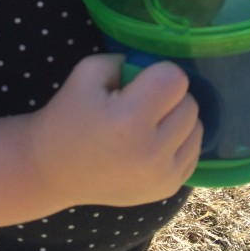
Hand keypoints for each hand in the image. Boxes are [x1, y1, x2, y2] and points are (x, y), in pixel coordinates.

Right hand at [27, 54, 201, 207]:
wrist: (52, 171)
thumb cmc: (68, 116)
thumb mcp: (87, 72)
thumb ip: (125, 60)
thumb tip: (154, 67)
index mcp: (130, 120)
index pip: (176, 79)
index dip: (157, 73)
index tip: (136, 83)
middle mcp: (152, 152)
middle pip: (190, 103)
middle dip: (168, 97)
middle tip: (139, 103)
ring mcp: (163, 176)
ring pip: (197, 128)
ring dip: (177, 120)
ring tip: (147, 124)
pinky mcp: (168, 190)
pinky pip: (193, 152)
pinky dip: (179, 142)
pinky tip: (152, 143)